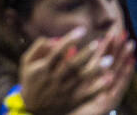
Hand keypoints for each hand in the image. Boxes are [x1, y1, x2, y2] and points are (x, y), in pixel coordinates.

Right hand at [19, 27, 134, 114]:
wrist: (32, 107)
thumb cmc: (30, 79)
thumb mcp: (26, 61)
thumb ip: (39, 47)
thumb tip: (57, 39)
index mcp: (43, 67)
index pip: (58, 51)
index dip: (70, 40)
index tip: (82, 30)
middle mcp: (55, 78)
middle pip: (72, 65)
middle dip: (85, 54)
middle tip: (98, 43)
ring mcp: (64, 90)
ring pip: (82, 79)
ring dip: (96, 70)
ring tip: (110, 60)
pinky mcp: (72, 100)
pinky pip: (87, 94)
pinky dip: (98, 87)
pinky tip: (109, 79)